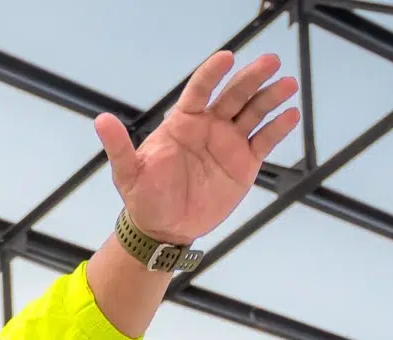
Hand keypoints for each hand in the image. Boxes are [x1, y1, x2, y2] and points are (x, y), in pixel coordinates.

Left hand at [93, 52, 301, 244]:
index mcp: (183, 122)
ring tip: (288, 84)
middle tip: (271, 62)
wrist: (164, 228)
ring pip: (253, 114)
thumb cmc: (144, 196)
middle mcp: (209, 126)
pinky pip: (264, 142)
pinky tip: (291, 115)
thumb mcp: (128, 173)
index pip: (199, 91)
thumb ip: (119, 146)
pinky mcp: (244, 163)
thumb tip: (100, 120)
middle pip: (233, 96)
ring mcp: (229, 143)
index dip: (212, 74)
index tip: (227, 57)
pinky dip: (278, 128)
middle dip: (251, 78)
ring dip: (271, 98)